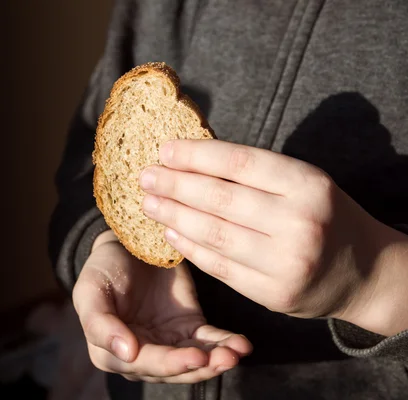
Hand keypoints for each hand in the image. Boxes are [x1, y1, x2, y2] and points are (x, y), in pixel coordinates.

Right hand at [72, 230, 251, 382]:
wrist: (125, 242)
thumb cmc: (102, 268)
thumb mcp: (89, 290)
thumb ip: (99, 324)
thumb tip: (126, 354)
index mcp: (110, 352)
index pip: (143, 364)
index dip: (170, 363)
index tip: (195, 357)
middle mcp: (140, 355)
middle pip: (174, 369)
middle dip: (200, 365)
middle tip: (225, 358)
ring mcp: (167, 343)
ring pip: (195, 360)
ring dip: (217, 359)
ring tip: (236, 352)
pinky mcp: (188, 328)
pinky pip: (209, 341)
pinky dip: (225, 344)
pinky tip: (241, 344)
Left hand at [139, 139, 407, 335]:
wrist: (364, 272)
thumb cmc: (325, 216)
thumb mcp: (303, 183)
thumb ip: (256, 174)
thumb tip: (192, 159)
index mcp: (308, 184)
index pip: (239, 163)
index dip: (196, 155)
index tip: (164, 150)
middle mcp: (299, 222)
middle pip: (220, 198)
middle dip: (175, 184)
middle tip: (145, 176)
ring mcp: (287, 262)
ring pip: (214, 234)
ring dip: (174, 216)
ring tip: (149, 202)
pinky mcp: (273, 294)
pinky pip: (220, 267)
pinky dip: (190, 248)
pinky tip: (170, 233)